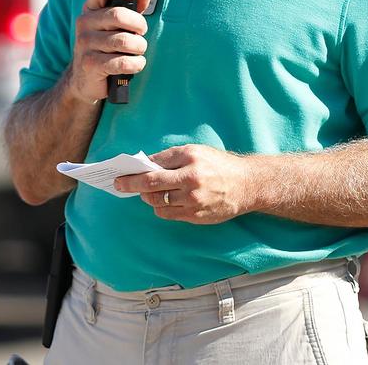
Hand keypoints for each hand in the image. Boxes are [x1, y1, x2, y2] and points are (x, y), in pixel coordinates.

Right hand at [64, 0, 152, 102]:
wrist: (84, 79)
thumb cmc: (106, 47)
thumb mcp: (117, 25)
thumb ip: (133, 6)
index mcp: (90, 9)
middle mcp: (84, 23)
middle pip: (118, 15)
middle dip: (139, 24)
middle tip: (141, 32)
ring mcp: (85, 43)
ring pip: (124, 41)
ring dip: (139, 47)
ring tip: (139, 50)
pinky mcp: (90, 64)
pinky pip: (122, 62)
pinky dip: (135, 64)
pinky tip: (136, 64)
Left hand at [113, 144, 252, 224]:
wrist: (247, 185)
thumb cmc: (219, 165)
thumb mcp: (197, 152)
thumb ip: (171, 158)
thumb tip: (145, 165)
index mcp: (190, 158)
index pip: (154, 166)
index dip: (135, 172)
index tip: (121, 175)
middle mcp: (191, 179)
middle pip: (151, 185)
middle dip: (132, 186)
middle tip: (120, 185)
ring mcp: (193, 200)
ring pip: (157, 201)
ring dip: (148, 197)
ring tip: (146, 192)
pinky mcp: (196, 216)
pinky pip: (168, 214)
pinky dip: (161, 208)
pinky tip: (163, 202)